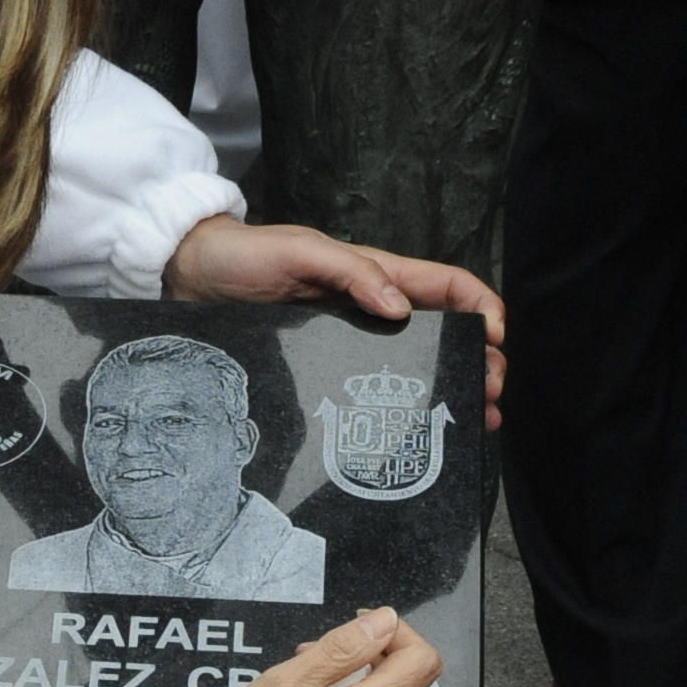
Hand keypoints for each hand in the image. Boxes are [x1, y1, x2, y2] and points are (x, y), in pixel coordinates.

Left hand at [163, 215, 507, 429]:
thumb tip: (400, 308)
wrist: (191, 277)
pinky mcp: (328, 365)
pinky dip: (406, 408)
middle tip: (492, 396)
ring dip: (452, 388)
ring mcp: (353, 339)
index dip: (481, 307)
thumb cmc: (244, 257)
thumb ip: (351, 272)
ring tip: (478, 421)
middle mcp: (374, 307)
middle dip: (479, 360)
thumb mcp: (299, 253)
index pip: (448, 286)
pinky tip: (420, 432)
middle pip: (446, 332)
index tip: (495, 339)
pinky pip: (377, 387)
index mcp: (377, 273)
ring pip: (418, 364)